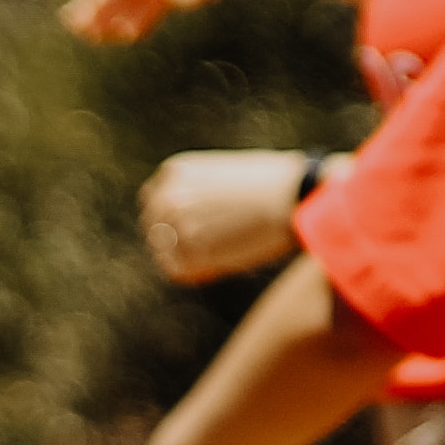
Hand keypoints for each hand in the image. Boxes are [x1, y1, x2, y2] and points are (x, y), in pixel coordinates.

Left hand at [136, 149, 314, 286]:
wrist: (291, 194)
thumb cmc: (274, 183)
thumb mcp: (225, 175)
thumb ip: (202, 193)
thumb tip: (198, 219)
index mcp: (175, 171)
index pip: (154, 202)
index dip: (171, 219)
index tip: (191, 229)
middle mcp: (167, 194)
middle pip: (154, 228)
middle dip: (177, 240)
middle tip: (209, 248)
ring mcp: (175, 223)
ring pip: (164, 252)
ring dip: (189, 257)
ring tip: (224, 252)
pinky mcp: (189, 250)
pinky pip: (178, 271)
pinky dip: (196, 273)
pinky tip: (221, 265)